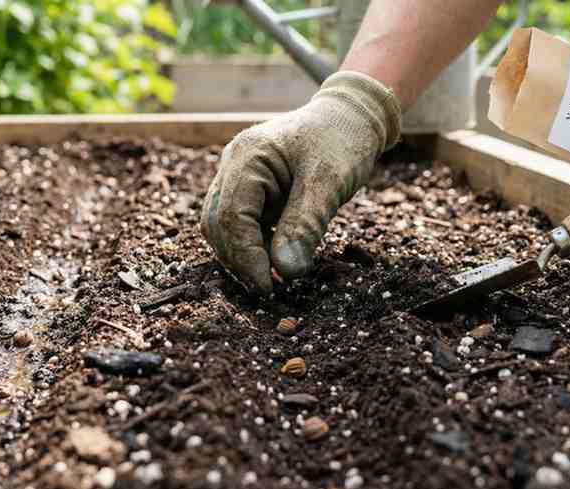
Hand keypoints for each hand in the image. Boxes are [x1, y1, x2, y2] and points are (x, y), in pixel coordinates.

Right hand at [200, 71, 400, 294]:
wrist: (353, 116)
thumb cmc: (342, 140)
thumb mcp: (329, 183)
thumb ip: (305, 226)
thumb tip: (284, 273)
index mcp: (248, 156)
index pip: (231, 217)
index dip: (246, 258)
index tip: (268, 289)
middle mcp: (234, 164)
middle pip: (217, 224)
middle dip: (239, 260)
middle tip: (267, 291)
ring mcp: (238, 175)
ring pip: (223, 226)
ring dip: (242, 255)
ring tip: (270, 281)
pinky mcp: (250, 188)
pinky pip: (240, 222)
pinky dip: (252, 244)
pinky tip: (273, 261)